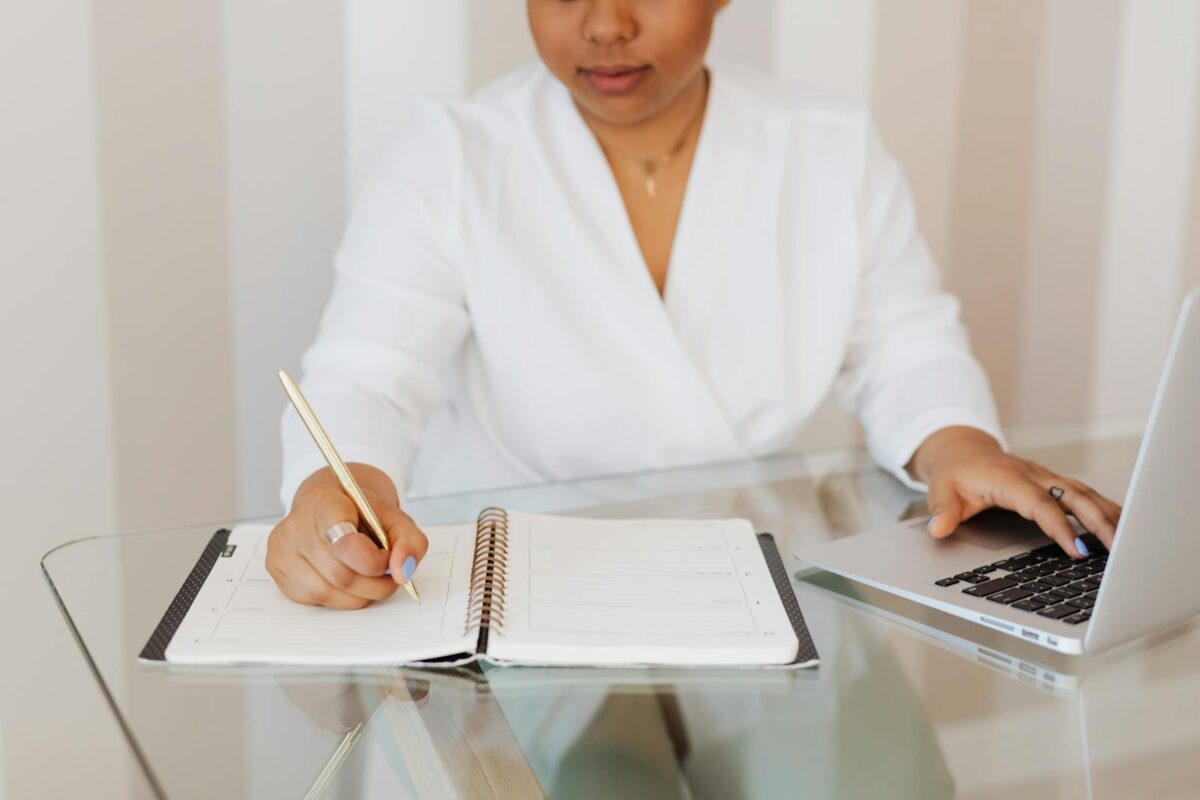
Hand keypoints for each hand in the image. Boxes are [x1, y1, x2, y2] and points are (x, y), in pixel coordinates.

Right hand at [266, 463, 428, 608]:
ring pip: (326, 593)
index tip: (386, 559)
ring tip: (370, 578)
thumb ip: (410, 542)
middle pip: (340, 574)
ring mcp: (281, 549)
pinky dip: (340, 598)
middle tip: (388, 574)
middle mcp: (296, 525)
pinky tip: (347, 581)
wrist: (330, 502)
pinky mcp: (277, 569)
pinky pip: (314, 600)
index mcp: (325, 502)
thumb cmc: (362, 512)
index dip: (372, 561)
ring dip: (359, 595)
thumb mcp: (395, 517)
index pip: (343, 542)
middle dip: (374, 584)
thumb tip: (403, 573)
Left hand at [908, 427, 1122, 557]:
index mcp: (1009, 480)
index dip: (1059, 527)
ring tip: (1133, 540)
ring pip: (1085, 494)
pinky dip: (1105, 509)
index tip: (1077, 550)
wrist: (961, 452)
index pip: (1040, 505)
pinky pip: (1084, 495)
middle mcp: (1034, 476)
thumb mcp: (941, 492)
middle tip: (1120, 549)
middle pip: (1074, 496)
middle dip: (1099, 522)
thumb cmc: (954, 474)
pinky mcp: (1054, 483)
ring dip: (1110, 515)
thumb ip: (943, 511)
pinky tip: (1122, 526)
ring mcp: (1047, 478)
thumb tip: (939, 529)